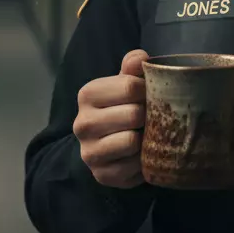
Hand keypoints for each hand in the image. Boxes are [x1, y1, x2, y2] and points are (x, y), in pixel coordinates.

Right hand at [73, 49, 147, 187]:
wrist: (107, 144)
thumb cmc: (121, 106)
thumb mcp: (125, 82)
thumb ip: (132, 66)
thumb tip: (141, 58)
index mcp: (88, 94)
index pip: (130, 87)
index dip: (149, 91)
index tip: (150, 95)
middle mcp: (82, 123)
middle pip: (133, 115)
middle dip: (149, 116)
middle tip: (151, 117)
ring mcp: (89, 152)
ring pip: (131, 142)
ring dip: (145, 139)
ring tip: (145, 135)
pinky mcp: (101, 175)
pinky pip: (132, 168)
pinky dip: (142, 162)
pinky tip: (140, 154)